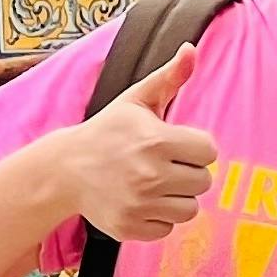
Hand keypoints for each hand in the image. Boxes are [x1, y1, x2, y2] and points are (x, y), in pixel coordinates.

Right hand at [62, 39, 216, 241]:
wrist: (66, 167)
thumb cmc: (108, 130)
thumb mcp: (137, 99)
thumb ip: (170, 76)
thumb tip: (191, 49)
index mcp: (157, 140)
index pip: (209, 152)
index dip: (194, 146)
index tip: (175, 144)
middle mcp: (150, 175)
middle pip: (203, 181)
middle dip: (187, 171)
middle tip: (163, 164)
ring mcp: (139, 204)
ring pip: (190, 209)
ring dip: (176, 196)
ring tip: (155, 183)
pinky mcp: (130, 227)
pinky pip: (168, 228)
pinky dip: (158, 217)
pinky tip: (142, 200)